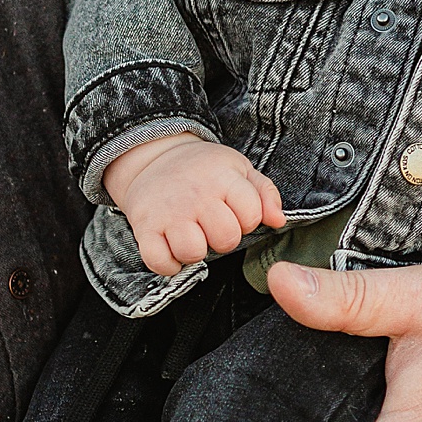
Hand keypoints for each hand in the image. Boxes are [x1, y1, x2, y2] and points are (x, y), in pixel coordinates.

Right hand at [103, 134, 283, 277]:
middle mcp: (195, 195)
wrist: (154, 157)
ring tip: (192, 237)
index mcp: (223, 178)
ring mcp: (168, 212)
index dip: (248, 221)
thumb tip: (278, 220)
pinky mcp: (144, 227)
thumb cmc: (204, 169)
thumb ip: (265, 193)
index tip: (234, 213)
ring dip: (195, 253)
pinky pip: (160, 261)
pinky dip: (168, 264)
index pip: (251, 216)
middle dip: (223, 239)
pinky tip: (172, 250)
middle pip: (225, 239)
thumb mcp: (240, 169)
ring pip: (192, 252)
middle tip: (212, 227)